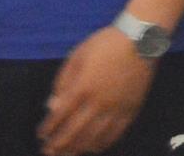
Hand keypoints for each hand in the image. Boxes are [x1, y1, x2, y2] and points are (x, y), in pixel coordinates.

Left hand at [36, 27, 155, 155]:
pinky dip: (102, 144)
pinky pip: (116, 133)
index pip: (60, 115)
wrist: (142, 39)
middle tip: (49, 151)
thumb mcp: (77, 55)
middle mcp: (98, 101)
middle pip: (74, 131)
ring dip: (78, 148)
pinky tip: (94, 147)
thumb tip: (52, 106)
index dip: (48, 128)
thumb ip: (62, 81)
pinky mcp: (131, 109)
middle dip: (58, 144)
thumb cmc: (106, 44)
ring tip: (67, 153)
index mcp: (82, 86)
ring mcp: (116, 108)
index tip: (41, 134)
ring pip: (94, 136)